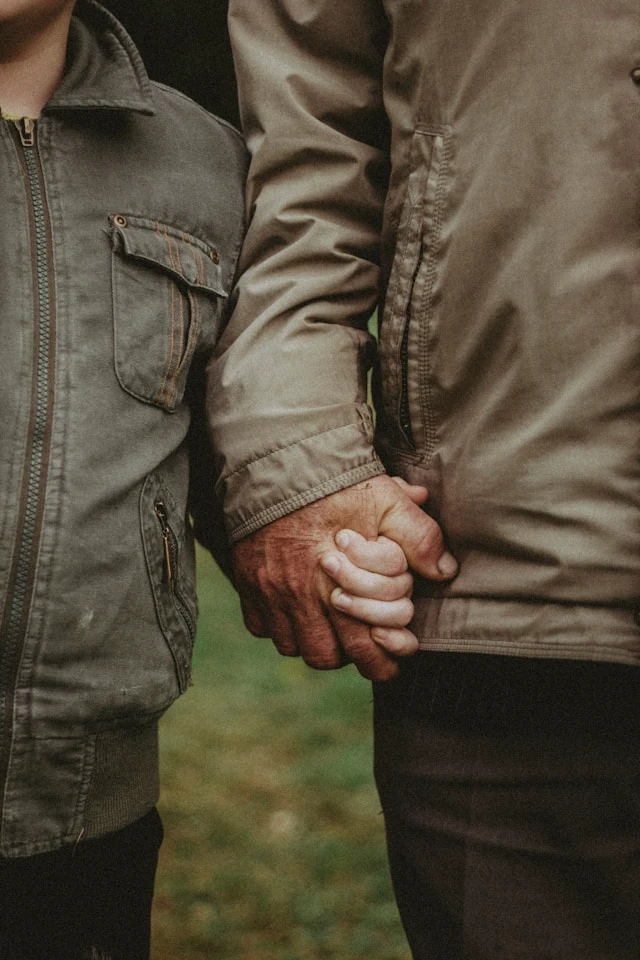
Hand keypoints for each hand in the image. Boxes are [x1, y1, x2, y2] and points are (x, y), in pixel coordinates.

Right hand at [231, 473, 456, 680]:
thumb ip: (419, 537)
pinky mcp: (247, 581)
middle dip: (346, 656)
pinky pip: (261, 626)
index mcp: (341, 585)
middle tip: (359, 642)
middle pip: (324, 657)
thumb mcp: (387, 501)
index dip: (381, 664)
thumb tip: (445, 570)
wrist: (275, 461)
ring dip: (312, 641)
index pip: (363, 650)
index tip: (390, 658)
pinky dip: (278, 625)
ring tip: (328, 623)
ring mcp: (270, 592)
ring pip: (292, 646)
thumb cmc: (334, 482)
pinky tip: (293, 607)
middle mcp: (302, 597)